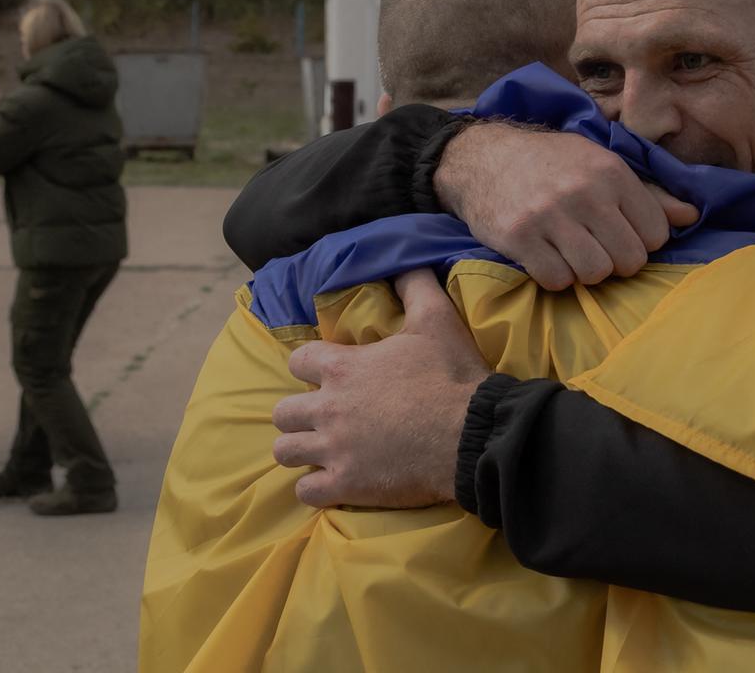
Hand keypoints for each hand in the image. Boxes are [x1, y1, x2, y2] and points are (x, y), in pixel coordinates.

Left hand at [271, 268, 490, 508]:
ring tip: (322, 450)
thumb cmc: (451, 375)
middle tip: (325, 417)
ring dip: (301, 449)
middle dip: (298, 414)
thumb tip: (405, 262)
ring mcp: (333, 450)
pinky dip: (316, 487)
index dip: (311, 366)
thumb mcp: (436, 319)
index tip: (329, 374)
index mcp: (342, 368)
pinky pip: (306, 492)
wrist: (472, 433)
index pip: (297, 361)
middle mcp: (327, 408)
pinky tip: (334, 481)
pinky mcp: (346, 485)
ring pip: (285, 451)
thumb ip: (415, 286)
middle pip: (283, 412)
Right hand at [434, 122, 699, 289]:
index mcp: (611, 172)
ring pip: (595, 273)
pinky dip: (556, 277)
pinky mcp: (520, 238)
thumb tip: (692, 216)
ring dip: (586, 272)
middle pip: (629, 259)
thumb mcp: (601, 164)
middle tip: (598, 249)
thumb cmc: (553, 163)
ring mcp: (550, 216)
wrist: (483, 157)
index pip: (655, 233)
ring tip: (573, 253)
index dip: (641, 241)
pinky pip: (556, 280)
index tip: (621, 233)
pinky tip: (548, 257)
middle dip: (617, 261)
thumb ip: (648, 194)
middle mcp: (584, 193)